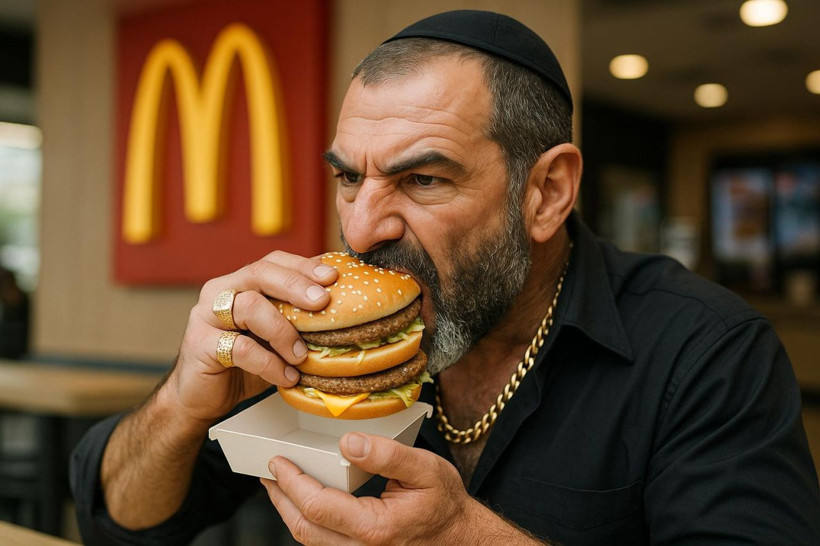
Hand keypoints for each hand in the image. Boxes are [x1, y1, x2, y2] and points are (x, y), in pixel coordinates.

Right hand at [166, 250, 337, 423]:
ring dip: (283, 330)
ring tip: (302, 355)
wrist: (203, 396)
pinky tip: (286, 376)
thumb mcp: (275, 335)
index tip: (333, 277)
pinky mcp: (200, 345)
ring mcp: (206, 316)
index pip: (273, 262)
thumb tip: (344, 305)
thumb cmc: (245, 362)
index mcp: (241, 283)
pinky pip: (239, 348)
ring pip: (249, 306)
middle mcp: (221, 291)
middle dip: (295, 285)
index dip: (303, 266)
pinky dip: (269, 363)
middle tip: (322, 302)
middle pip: (259, 273)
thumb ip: (296, 317)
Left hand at [261, 433, 523, 544]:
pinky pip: (323, 543)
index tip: (277, 461)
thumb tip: (348, 442)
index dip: (292, 482)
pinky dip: (308, 521)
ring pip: (310, 539)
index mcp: (375, 528)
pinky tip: (304, 502)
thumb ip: (388, 455)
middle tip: (268, 471)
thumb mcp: (426, 469)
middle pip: (304, 529)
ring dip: (289, 511)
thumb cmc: (445, 503)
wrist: (462, 538)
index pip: (317, 506)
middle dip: (280, 498)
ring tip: (279, 484)